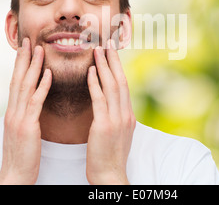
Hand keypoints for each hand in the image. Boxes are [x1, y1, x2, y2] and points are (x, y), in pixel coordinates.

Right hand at [0, 38, 51, 184]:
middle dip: (24, 58)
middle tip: (29, 40)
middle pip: (18, 79)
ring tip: (39, 49)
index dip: (21, 64)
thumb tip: (33, 101)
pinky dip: (42, 86)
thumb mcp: (23, 130)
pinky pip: (35, 102)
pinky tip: (49, 73)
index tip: (27, 48)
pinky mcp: (27, 127)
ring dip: (33, 66)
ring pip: (25, 85)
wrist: (16, 175)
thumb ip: (27, 114)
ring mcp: (18, 118)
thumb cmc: (23, 154)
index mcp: (14, 111)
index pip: (17, 82)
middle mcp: (14, 111)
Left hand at [86, 40, 135, 184]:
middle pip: (120, 80)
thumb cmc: (110, 155)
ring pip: (112, 86)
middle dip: (113, 60)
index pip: (124, 84)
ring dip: (104, 66)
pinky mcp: (104, 126)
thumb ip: (118, 115)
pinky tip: (90, 71)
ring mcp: (116, 119)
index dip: (118, 67)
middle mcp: (125, 113)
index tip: (112, 52)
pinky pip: (99, 100)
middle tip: (107, 43)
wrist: (110, 175)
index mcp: (128, 114)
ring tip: (98, 50)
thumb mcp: (119, 132)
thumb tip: (115, 102)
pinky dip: (95, 84)